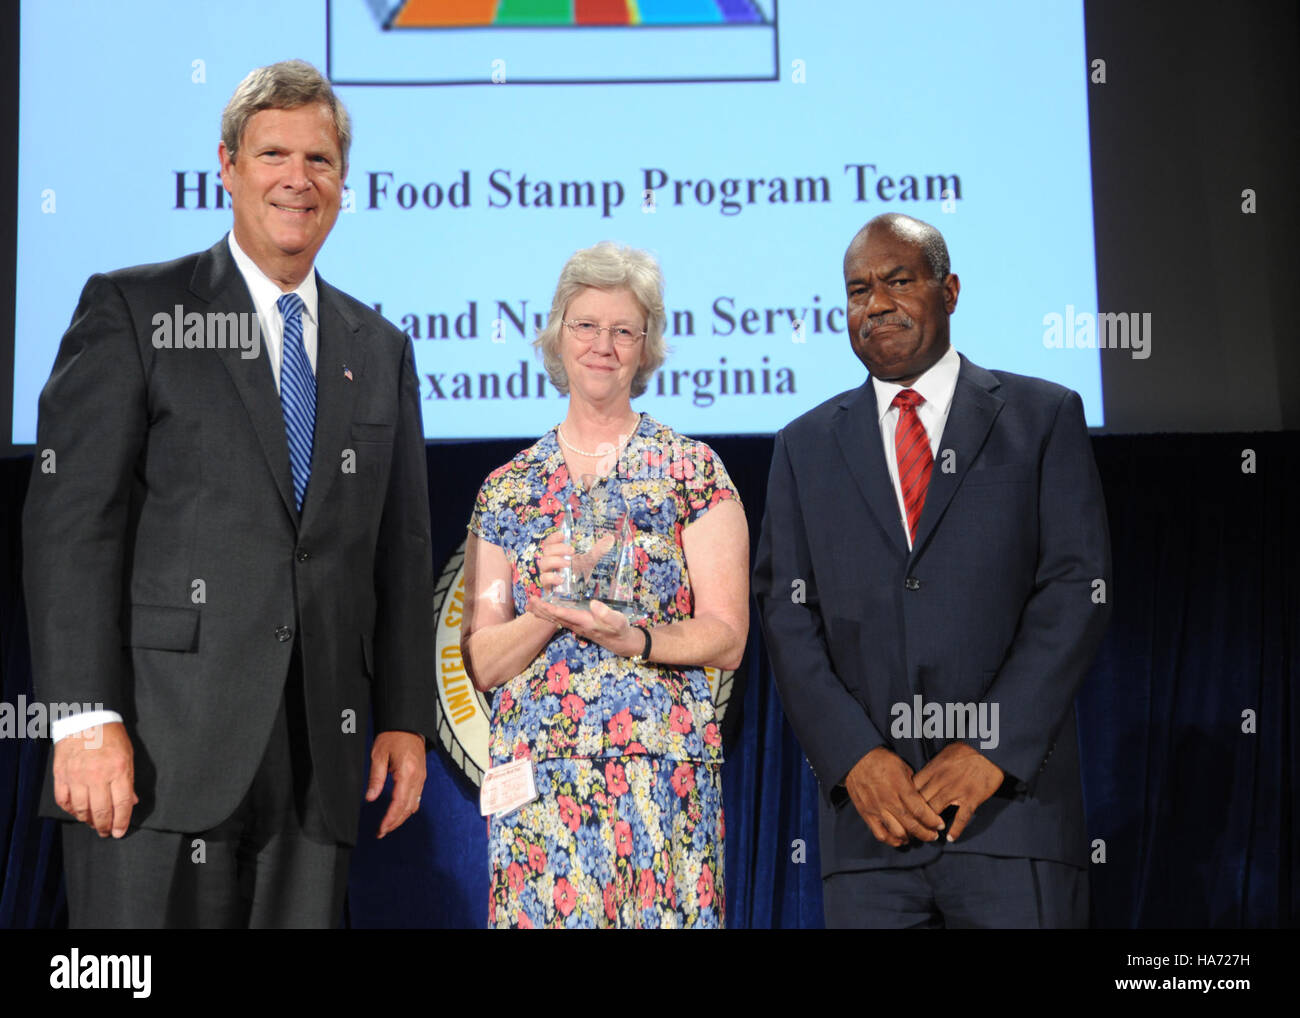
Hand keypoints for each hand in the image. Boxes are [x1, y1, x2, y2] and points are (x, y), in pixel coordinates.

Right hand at [52, 722, 137, 837]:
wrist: (85, 719)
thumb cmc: (110, 736)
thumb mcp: (127, 755)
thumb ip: (129, 781)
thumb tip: (131, 802)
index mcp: (118, 770)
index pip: (122, 804)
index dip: (121, 822)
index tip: (119, 832)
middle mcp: (97, 776)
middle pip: (102, 811)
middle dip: (105, 826)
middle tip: (106, 832)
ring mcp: (77, 777)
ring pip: (82, 810)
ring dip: (88, 821)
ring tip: (94, 824)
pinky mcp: (61, 776)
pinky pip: (64, 801)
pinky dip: (71, 811)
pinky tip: (78, 813)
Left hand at [366, 730, 426, 837]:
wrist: (408, 725)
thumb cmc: (393, 737)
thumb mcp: (378, 755)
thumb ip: (376, 778)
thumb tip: (370, 798)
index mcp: (406, 772)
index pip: (399, 802)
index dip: (390, 818)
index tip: (381, 829)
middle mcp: (417, 777)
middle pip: (408, 808)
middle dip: (395, 822)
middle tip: (381, 832)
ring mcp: (421, 778)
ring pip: (414, 805)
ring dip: (401, 817)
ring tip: (388, 825)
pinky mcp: (421, 776)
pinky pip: (417, 797)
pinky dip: (407, 808)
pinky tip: (398, 812)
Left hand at [524, 594, 641, 656]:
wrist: (622, 642)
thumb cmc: (620, 630)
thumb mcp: (618, 621)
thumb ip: (607, 614)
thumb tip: (594, 604)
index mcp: (585, 622)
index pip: (564, 614)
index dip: (550, 608)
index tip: (539, 601)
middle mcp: (577, 625)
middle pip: (555, 617)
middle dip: (541, 610)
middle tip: (528, 601)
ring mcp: (577, 625)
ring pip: (555, 619)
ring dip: (542, 612)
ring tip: (529, 605)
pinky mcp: (578, 624)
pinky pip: (560, 619)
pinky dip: (550, 613)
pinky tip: (545, 609)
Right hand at [531, 530, 614, 596]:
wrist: (578, 594)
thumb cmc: (580, 573)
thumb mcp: (590, 561)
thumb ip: (598, 550)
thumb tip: (610, 538)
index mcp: (557, 553)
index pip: (550, 542)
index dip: (554, 537)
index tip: (563, 535)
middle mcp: (550, 562)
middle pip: (546, 551)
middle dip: (557, 549)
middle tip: (572, 551)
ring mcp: (548, 574)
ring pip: (543, 564)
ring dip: (555, 561)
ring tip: (568, 563)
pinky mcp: (548, 587)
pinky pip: (544, 580)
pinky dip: (551, 578)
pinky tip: (561, 579)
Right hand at [844, 747, 944, 847]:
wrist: (856, 759)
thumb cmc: (882, 760)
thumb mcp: (902, 767)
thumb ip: (913, 785)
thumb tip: (922, 799)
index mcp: (900, 787)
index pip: (920, 811)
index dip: (932, 821)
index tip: (940, 825)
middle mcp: (889, 800)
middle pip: (911, 825)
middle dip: (926, 833)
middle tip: (933, 836)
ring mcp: (877, 809)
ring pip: (897, 832)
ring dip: (910, 838)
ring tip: (916, 837)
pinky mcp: (867, 814)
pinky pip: (880, 833)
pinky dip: (892, 840)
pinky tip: (899, 839)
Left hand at [912, 742, 1003, 842]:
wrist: (989, 750)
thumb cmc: (967, 749)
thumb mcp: (944, 753)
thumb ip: (932, 768)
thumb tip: (921, 778)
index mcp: (932, 769)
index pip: (912, 788)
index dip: (906, 800)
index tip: (905, 808)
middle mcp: (941, 781)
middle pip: (920, 802)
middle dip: (914, 815)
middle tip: (912, 826)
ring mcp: (956, 791)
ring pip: (935, 811)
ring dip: (930, 824)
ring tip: (929, 834)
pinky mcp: (972, 798)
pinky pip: (961, 818)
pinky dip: (955, 830)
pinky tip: (950, 838)